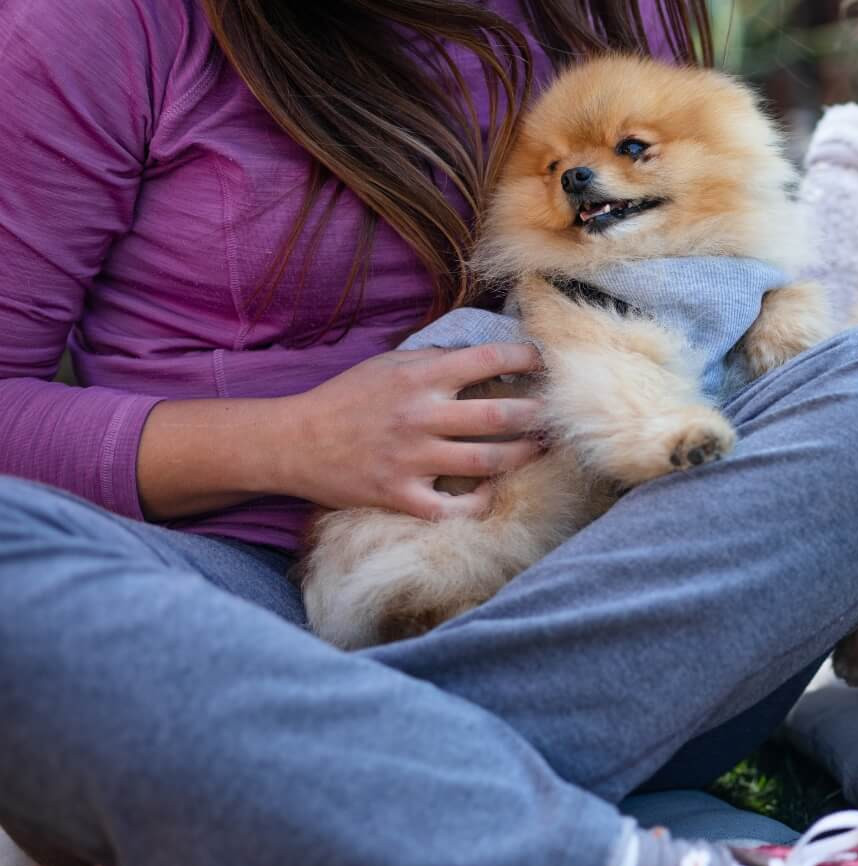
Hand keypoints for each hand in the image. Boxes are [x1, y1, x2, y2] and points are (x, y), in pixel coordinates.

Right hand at [276, 343, 545, 521]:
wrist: (293, 442)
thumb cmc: (347, 398)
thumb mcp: (389, 364)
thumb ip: (436, 359)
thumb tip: (485, 356)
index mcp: (421, 376)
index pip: (489, 359)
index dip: (527, 357)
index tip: (545, 362)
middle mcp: (421, 416)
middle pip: (501, 416)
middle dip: (539, 415)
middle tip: (558, 415)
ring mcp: (412, 459)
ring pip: (488, 462)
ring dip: (523, 456)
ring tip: (541, 449)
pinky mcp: (400, 496)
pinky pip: (453, 509)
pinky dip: (480, 503)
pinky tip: (492, 491)